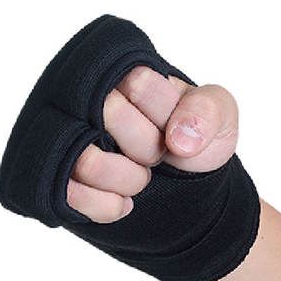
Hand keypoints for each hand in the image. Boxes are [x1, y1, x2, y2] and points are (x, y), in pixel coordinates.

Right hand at [66, 68, 239, 222]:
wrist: (186, 186)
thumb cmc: (195, 139)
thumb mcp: (219, 117)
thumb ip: (209, 110)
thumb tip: (179, 139)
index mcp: (125, 74)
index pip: (137, 83)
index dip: (162, 116)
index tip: (173, 128)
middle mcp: (88, 100)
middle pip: (108, 115)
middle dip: (147, 148)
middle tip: (157, 156)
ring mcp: (69, 139)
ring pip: (85, 160)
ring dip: (127, 179)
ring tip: (141, 179)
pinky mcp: (60, 177)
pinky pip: (70, 194)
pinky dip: (106, 206)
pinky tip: (125, 203)